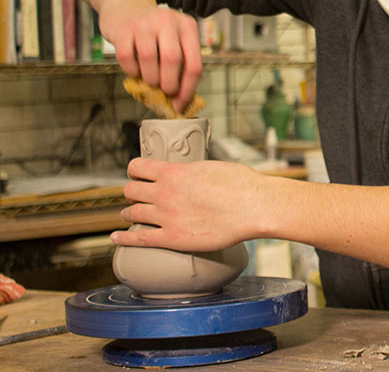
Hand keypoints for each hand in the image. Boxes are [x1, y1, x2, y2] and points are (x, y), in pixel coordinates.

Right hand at [100, 3, 202, 114]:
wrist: (125, 4)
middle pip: (173, 61)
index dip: (187, 90)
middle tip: (164, 91)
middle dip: (169, 84)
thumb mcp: (174, 40)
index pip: (194, 65)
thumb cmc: (154, 31)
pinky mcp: (123, 29)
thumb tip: (180, 101)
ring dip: (149, 78)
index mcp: (187, 27)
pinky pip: (127, 58)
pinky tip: (134, 69)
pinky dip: (131, 70)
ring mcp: (144, 23)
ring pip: (149, 59)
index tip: (180, 105)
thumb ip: (180, 66)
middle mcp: (168, 21)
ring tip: (150, 79)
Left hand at [113, 158, 273, 251]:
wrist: (254, 207)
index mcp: (173, 172)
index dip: (135, 171)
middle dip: (132, 192)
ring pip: (132, 213)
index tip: (138, 175)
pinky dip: (124, 237)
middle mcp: (164, 193)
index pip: (136, 167)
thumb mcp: (210, 166)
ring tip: (130, 215)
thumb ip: (190, 172)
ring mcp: (166, 217)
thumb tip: (187, 175)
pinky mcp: (172, 238)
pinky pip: (139, 238)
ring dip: (129, 213)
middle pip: (130, 191)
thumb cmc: (241, 184)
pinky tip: (117, 237)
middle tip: (137, 196)